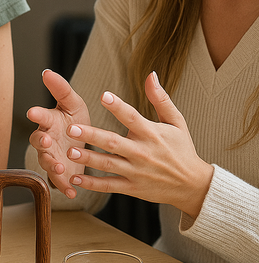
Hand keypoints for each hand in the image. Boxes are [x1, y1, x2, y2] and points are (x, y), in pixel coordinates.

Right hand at [27, 69, 91, 197]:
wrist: (85, 144)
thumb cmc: (76, 121)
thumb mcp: (73, 103)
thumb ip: (61, 89)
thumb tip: (47, 71)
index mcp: (49, 121)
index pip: (40, 116)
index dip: (36, 114)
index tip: (33, 111)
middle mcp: (47, 139)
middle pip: (38, 141)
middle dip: (41, 142)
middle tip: (47, 141)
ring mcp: (52, 157)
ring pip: (46, 162)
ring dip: (52, 165)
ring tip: (60, 168)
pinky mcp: (60, 173)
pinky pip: (59, 181)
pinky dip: (64, 186)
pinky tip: (71, 191)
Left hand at [67, 72, 213, 217]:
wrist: (193, 185)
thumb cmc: (182, 149)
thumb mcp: (177, 122)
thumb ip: (161, 99)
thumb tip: (151, 75)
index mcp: (152, 134)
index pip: (133, 118)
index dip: (119, 107)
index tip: (104, 96)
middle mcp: (142, 153)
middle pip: (114, 143)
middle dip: (92, 136)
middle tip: (73, 129)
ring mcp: (136, 172)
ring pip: (109, 165)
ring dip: (89, 159)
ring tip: (70, 152)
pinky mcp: (132, 187)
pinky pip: (109, 186)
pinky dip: (92, 184)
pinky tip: (76, 179)